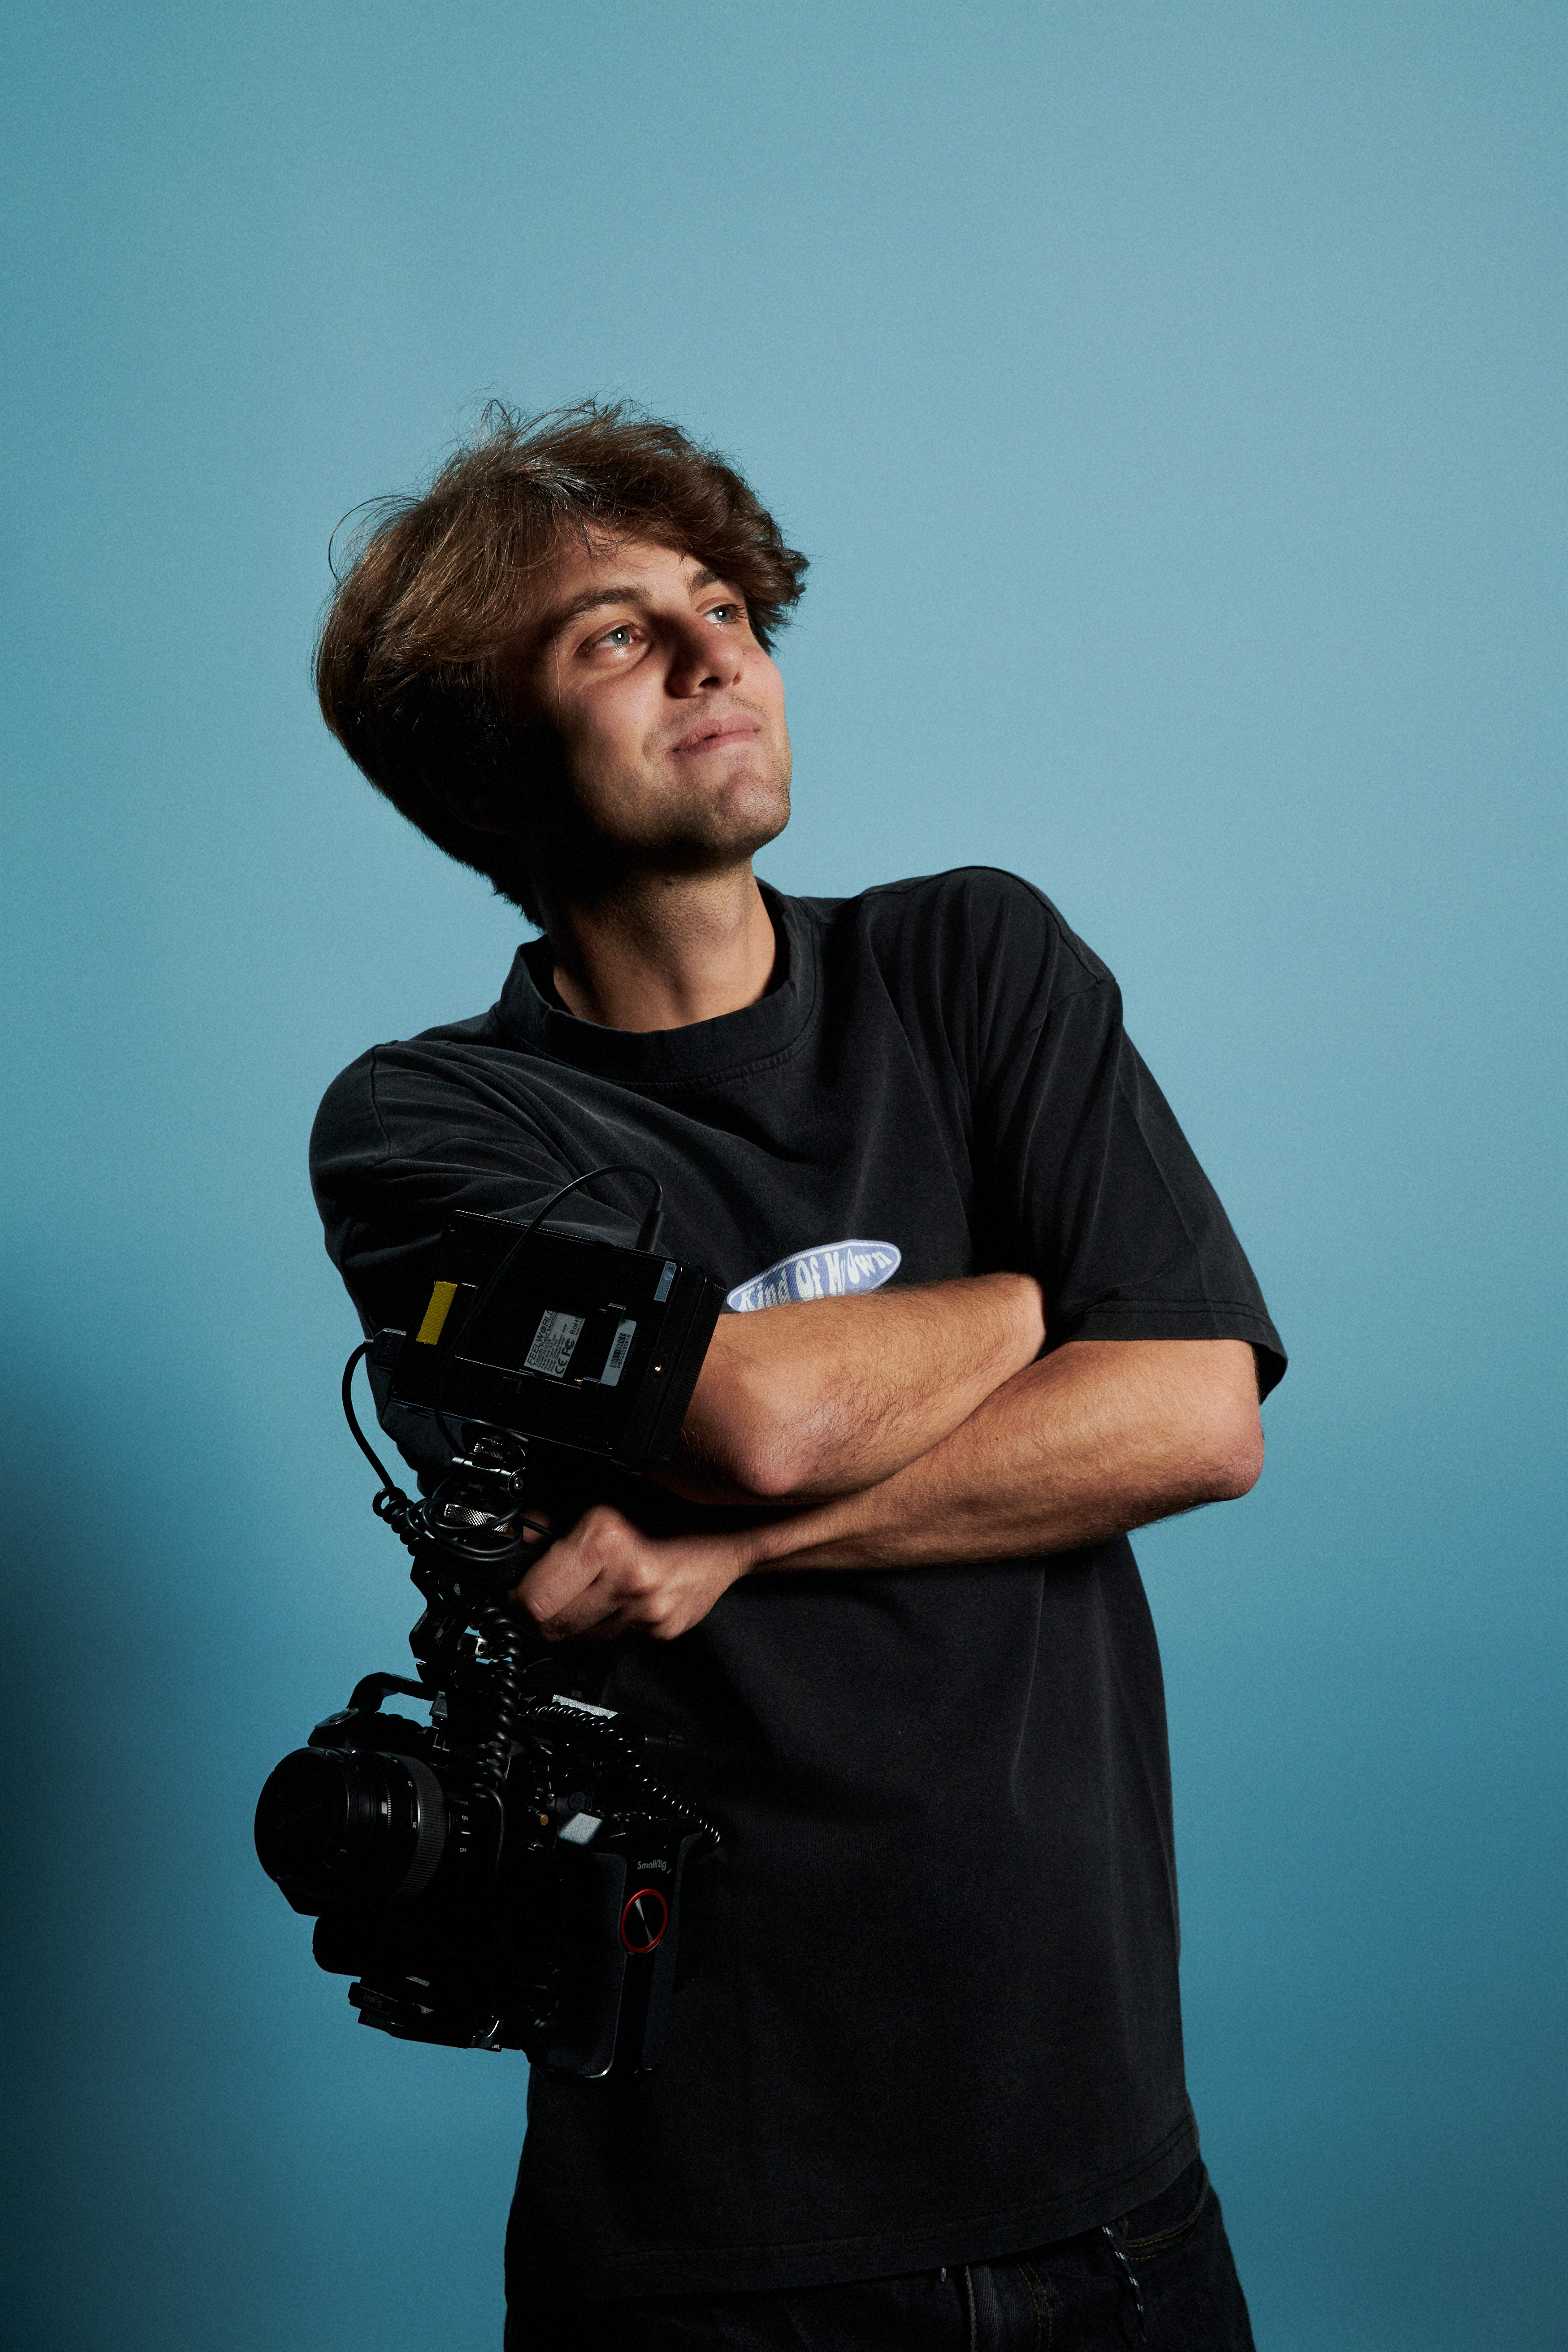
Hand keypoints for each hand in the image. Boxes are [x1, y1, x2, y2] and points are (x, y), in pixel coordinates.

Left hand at [508, 1505, 751, 1642]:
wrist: (731, 1530)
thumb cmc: (670, 1504)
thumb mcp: (603, 1494)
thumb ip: (551, 1517)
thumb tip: (514, 1538)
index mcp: (606, 1541)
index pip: (534, 1599)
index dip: (515, 1597)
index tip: (513, 1590)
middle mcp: (629, 1581)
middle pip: (550, 1627)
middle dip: (536, 1615)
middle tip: (538, 1594)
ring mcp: (647, 1613)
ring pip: (578, 1639)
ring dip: (569, 1622)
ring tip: (580, 1591)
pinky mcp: (661, 1632)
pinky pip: (610, 1640)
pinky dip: (601, 1625)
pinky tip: (612, 1598)